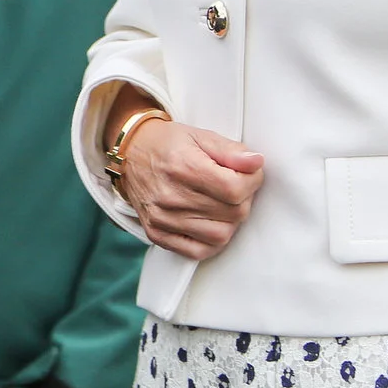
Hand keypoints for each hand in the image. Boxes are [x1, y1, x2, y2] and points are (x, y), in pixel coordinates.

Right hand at [104, 99, 263, 260]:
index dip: (252, 181)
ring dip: (230, 221)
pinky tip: (210, 223)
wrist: (130, 154)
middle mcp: (171, 196)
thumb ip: (231, 150)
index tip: (249, 174)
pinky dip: (211, 241)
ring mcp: (163, 218)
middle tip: (234, 186)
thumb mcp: (200, 136)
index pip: (235, 188)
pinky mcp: (157, 233)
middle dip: (243, 199)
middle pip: (233, 213)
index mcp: (184, 167)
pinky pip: (197, 251)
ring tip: (222, 204)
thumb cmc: (167, 144)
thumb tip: (256, 163)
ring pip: (220, 236)